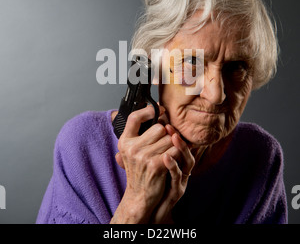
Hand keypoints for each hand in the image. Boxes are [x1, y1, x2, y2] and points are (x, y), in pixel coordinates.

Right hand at [114, 109, 194, 223]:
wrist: (139, 195)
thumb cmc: (139, 170)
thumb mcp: (131, 151)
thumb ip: (138, 133)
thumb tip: (154, 110)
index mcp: (124, 141)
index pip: (134, 117)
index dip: (148, 110)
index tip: (159, 109)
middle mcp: (132, 148)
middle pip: (159, 127)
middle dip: (165, 134)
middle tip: (164, 143)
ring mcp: (143, 157)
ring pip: (169, 138)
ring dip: (173, 145)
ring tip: (167, 153)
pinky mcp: (156, 165)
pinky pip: (174, 150)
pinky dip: (177, 153)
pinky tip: (172, 159)